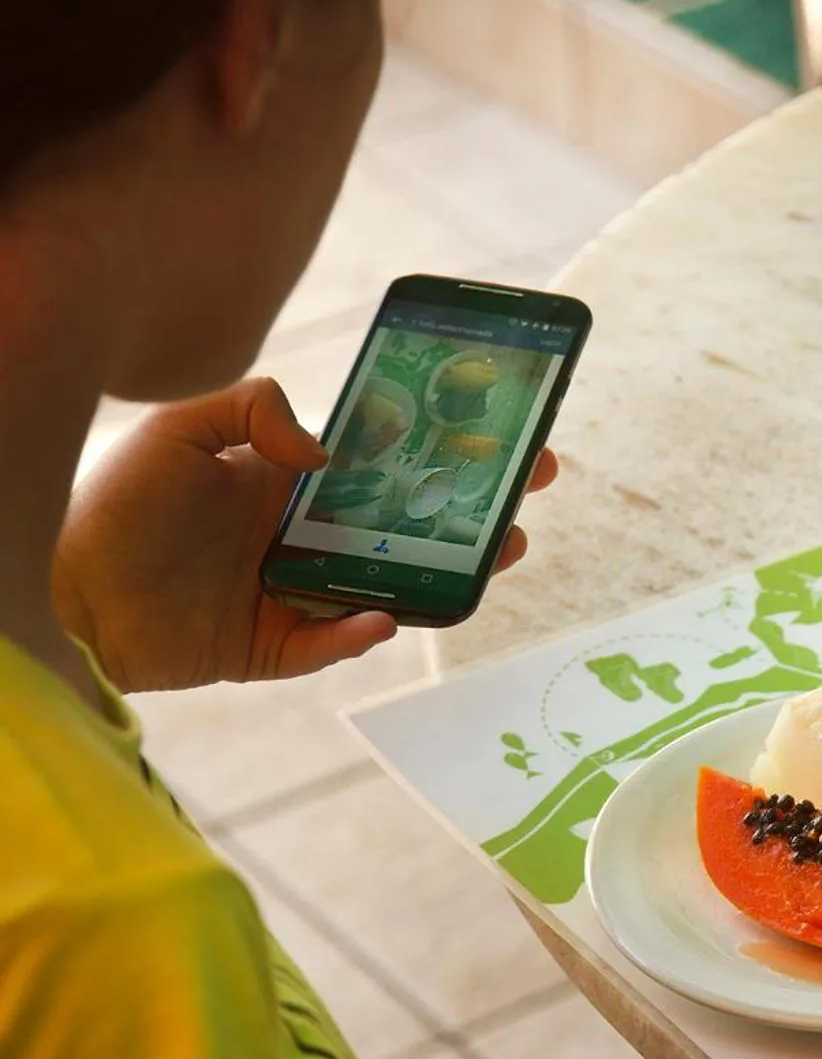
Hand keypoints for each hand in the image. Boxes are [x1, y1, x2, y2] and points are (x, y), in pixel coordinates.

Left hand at [55, 377, 558, 693]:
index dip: (442, 449)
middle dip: (472, 512)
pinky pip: (335, 644)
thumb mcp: (176, 430)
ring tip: (497, 556)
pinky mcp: (276, 648)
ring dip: (448, 573)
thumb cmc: (110, 506)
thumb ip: (251, 410)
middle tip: (525, 500)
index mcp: (288, 481)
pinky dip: (361, 635)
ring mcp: (294, 593)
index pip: (384, 462)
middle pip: (407, 526)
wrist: (58, 594)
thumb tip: (324, 449)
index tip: (500, 435)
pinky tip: (382, 619)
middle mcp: (301, 536)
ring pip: (392, 586)